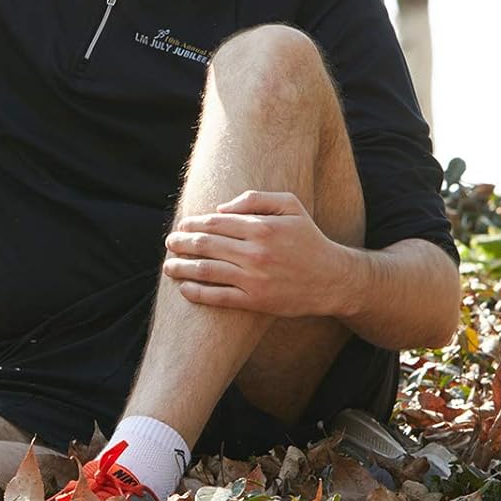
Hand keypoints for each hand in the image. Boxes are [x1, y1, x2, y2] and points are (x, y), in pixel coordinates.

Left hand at [162, 189, 355, 318]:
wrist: (332, 279)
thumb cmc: (308, 239)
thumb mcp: (290, 206)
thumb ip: (256, 199)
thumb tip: (220, 209)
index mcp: (262, 226)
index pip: (215, 222)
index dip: (193, 223)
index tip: (182, 225)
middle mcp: (256, 252)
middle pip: (206, 245)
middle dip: (182, 243)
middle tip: (170, 243)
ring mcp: (254, 278)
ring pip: (207, 271)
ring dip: (182, 268)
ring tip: (168, 266)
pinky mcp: (256, 300)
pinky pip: (219, 297)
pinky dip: (198, 293)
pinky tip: (184, 289)